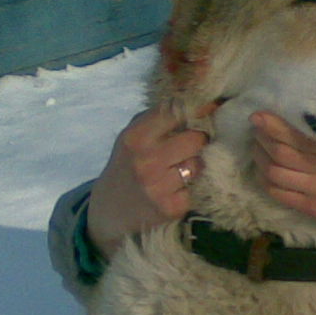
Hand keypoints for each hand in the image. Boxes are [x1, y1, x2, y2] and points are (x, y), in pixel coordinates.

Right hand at [85, 106, 208, 258]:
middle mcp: (147, 160)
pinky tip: (174, 190)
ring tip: (178, 170)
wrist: (110, 210)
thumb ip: (160, 117)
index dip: (191, 114)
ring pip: (199, 164)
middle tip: (189, 147)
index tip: (194, 118)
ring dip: (194, 166)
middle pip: (196, 139)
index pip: (177, 112)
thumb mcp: (132, 136)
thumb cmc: (128, 164)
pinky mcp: (171, 207)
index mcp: (136, 137)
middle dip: (197, 141)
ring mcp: (159, 185)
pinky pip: (196, 188)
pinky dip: (189, 189)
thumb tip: (205, 105)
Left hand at [250, 113, 315, 275]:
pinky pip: (278, 194)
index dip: (275, 125)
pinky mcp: (311, 208)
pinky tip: (262, 170)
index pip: (300, 137)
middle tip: (255, 126)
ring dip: (259, 157)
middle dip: (261, 138)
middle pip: (281, 153)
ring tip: (256, 145)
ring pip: (275, 174)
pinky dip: (264, 181)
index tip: (259, 114)